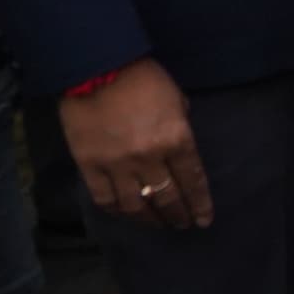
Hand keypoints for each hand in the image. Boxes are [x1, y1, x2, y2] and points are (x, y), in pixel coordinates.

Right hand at [58, 59, 209, 231]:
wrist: (97, 68)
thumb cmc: (143, 79)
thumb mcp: (177, 101)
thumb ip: (180, 129)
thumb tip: (179, 151)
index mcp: (176, 140)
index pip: (193, 181)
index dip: (200, 204)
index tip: (204, 220)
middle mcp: (149, 158)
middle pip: (167, 198)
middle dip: (178, 215)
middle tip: (184, 225)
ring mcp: (117, 165)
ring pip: (136, 205)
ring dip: (150, 220)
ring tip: (158, 224)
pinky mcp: (89, 166)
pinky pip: (104, 199)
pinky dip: (117, 211)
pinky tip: (126, 214)